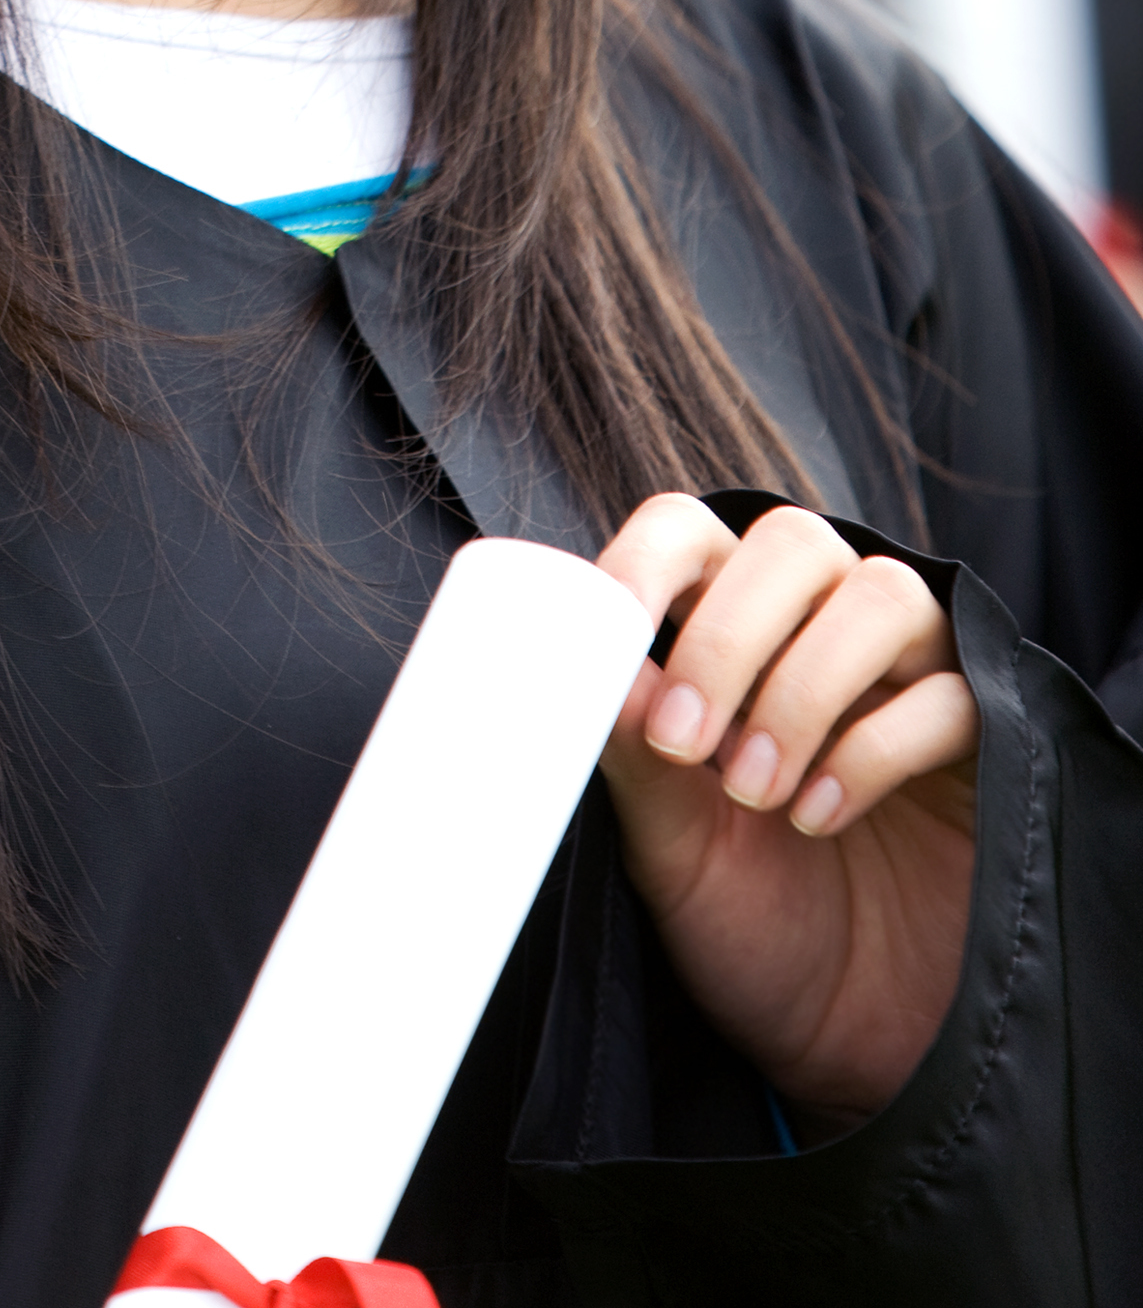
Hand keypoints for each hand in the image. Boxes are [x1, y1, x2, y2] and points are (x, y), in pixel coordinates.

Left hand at [597, 495, 978, 1132]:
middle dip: (731, 635)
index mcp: (725, 631)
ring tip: (759, 792)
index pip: (689, 532)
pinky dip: (876, 747)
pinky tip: (821, 816)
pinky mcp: (984, 740)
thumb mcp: (670, 847)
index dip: (649, 559)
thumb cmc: (749, 924)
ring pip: (880, 593)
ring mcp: (909, 677)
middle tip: (690, 743)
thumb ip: (634, 753)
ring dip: (806, 687)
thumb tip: (595, 661)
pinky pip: (949, 692)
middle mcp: (820, 631)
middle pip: (792, 542)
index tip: (616, 626)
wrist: (846, 1046)